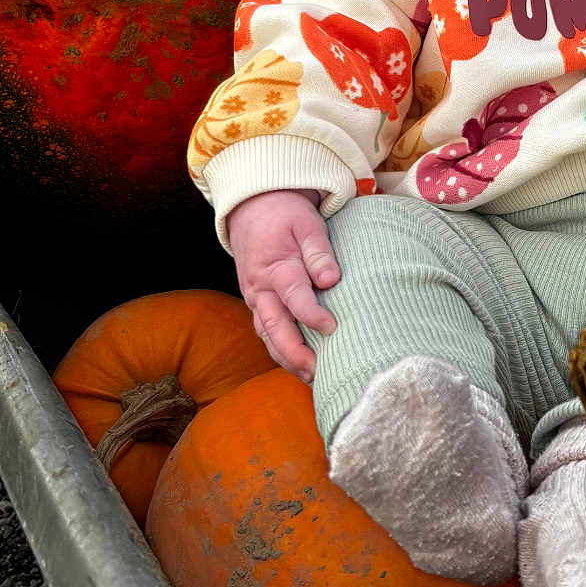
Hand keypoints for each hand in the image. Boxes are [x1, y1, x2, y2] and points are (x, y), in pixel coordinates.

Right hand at [226, 189, 339, 383]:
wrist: (253, 209)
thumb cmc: (286, 216)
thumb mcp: (307, 223)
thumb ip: (319, 251)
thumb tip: (331, 279)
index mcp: (274, 266)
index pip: (293, 295)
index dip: (311, 314)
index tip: (332, 327)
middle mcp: (260, 288)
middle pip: (274, 326)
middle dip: (294, 352)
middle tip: (317, 372)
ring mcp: (255, 299)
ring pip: (267, 335)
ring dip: (286, 359)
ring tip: (311, 377)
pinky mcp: (258, 305)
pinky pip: (266, 332)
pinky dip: (279, 351)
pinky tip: (299, 365)